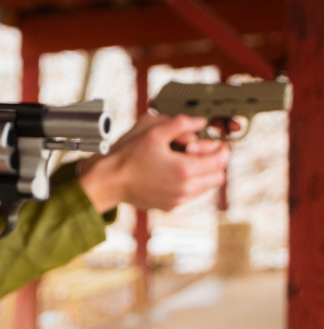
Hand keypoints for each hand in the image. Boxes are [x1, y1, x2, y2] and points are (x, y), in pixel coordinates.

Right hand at [78, 114, 228, 211]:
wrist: (108, 181)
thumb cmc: (127, 157)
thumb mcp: (153, 132)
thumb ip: (181, 124)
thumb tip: (200, 122)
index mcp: (185, 169)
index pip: (220, 160)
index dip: (220, 148)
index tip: (213, 142)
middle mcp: (185, 188)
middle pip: (218, 177)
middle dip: (213, 162)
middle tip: (198, 151)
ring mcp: (177, 199)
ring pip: (205, 187)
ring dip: (202, 173)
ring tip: (183, 161)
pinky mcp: (169, 206)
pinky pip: (189, 195)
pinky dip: (188, 183)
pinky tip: (170, 173)